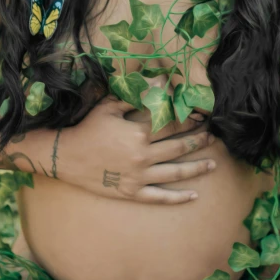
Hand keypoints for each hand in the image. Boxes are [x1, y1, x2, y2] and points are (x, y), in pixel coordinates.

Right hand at [59, 94, 216, 203]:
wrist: (66, 156)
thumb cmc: (88, 128)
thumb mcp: (110, 106)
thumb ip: (136, 97)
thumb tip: (158, 82)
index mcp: (139, 132)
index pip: (171, 125)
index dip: (189, 120)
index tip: (202, 117)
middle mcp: (143, 155)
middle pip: (178, 147)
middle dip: (198, 141)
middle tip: (212, 137)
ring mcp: (138, 176)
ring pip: (175, 172)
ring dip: (196, 168)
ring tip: (213, 163)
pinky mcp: (131, 192)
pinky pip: (159, 197)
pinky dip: (178, 197)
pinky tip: (194, 195)